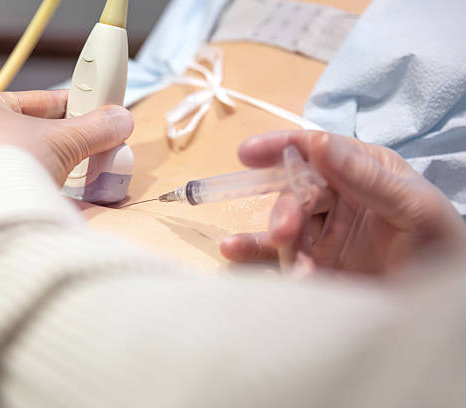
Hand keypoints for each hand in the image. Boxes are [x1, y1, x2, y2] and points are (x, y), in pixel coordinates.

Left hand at [0, 90, 133, 184]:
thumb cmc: (7, 166)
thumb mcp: (62, 142)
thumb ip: (93, 129)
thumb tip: (119, 121)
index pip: (33, 102)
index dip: (68, 105)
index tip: (89, 110)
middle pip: (18, 132)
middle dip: (52, 140)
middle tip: (81, 145)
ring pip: (4, 161)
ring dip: (35, 166)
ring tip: (64, 175)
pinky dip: (17, 188)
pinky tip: (38, 196)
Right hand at [221, 131, 465, 276]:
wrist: (444, 311)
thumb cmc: (440, 246)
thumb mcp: (413, 205)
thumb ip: (367, 177)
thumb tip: (319, 145)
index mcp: (362, 172)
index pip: (315, 151)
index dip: (279, 147)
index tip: (247, 153)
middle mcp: (337, 200)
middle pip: (294, 194)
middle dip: (285, 210)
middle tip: (285, 232)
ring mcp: (324, 236)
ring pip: (284, 229)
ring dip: (274, 242)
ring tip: (288, 262)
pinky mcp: (314, 267)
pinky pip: (278, 258)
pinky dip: (254, 258)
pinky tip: (234, 259)